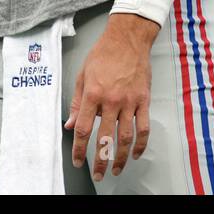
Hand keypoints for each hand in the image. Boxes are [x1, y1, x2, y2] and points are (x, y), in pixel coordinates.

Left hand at [65, 12, 156, 180]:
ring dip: (121, 157)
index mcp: (93, 94)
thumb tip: (70, 124)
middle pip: (105, 138)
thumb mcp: (82, 76)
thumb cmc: (104, 54)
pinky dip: (141, 144)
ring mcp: (129, 101)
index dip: (79, 149)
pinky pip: (144, 127)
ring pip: (126, 137)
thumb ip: (77, 103)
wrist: (128, 38)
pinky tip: (137, 154)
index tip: (77, 161)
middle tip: (98, 174)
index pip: (83, 129)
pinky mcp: (144, 100)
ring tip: (116, 169)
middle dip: (100, 160)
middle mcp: (111, 101)